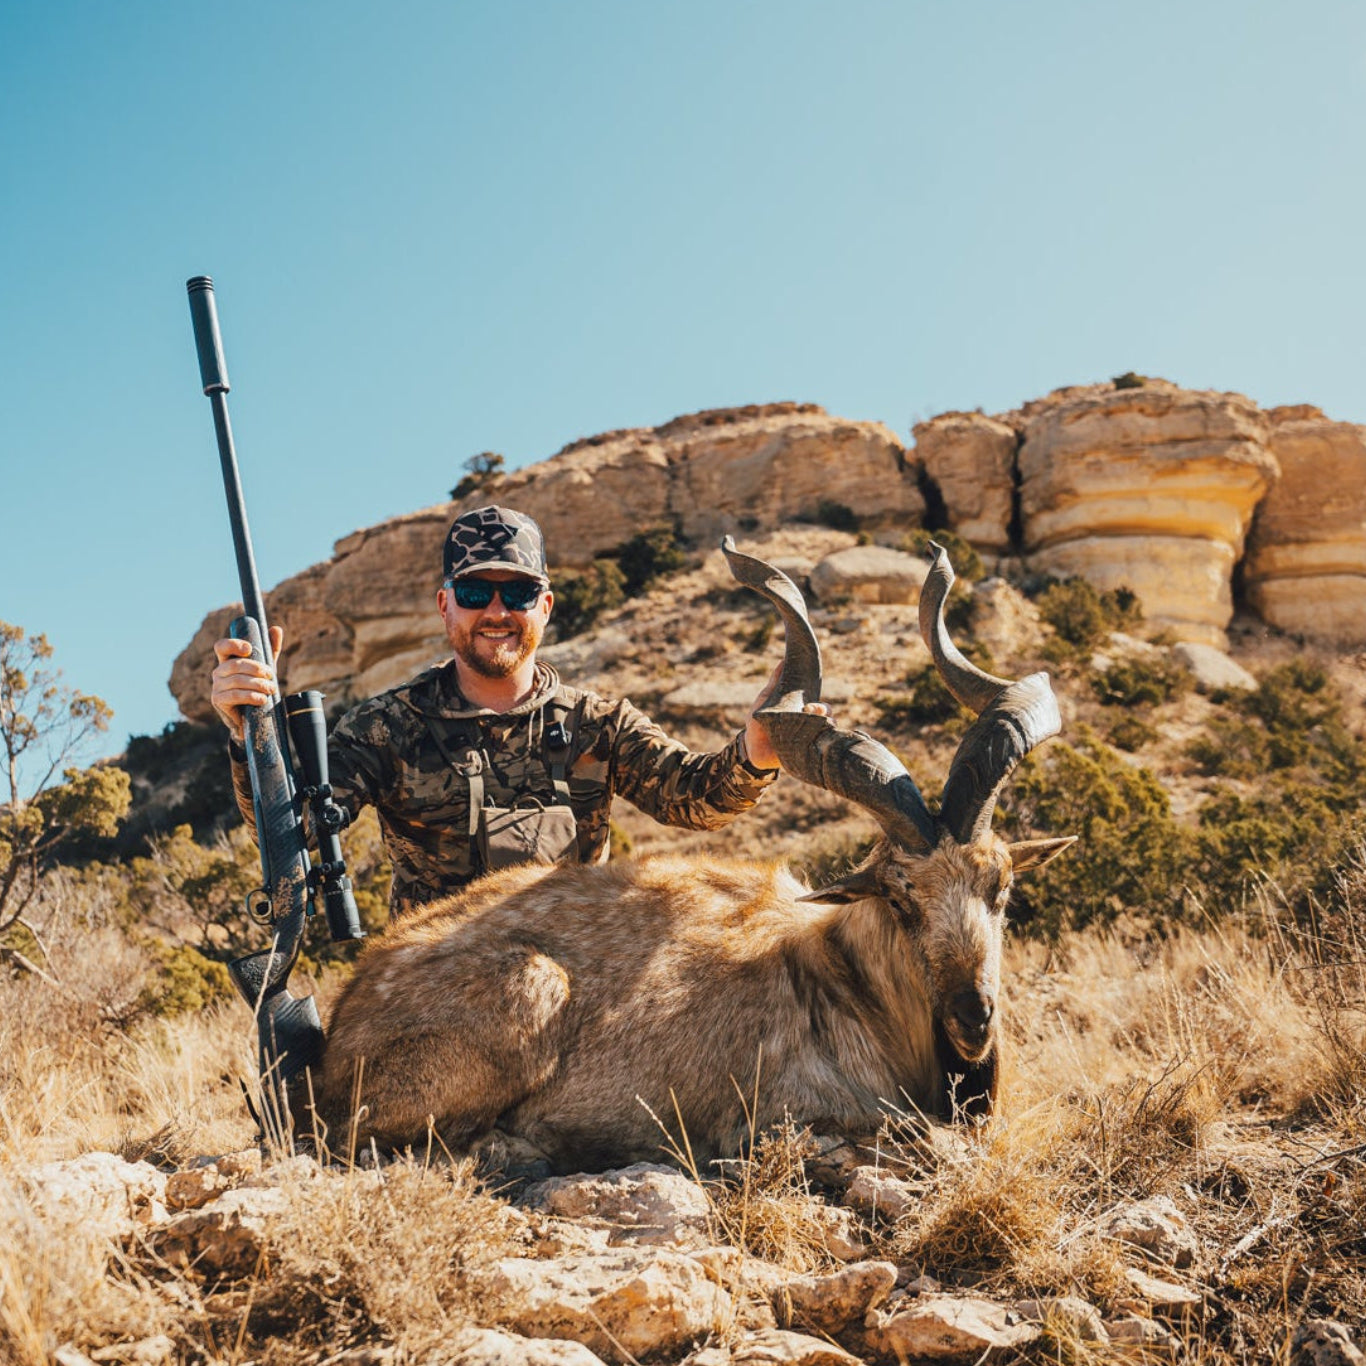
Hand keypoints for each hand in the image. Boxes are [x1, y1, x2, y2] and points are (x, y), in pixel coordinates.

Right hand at [211, 625, 283, 741]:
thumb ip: (270, 650)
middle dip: (256, 669)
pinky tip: (262, 699)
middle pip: (235, 664)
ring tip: (271, 689)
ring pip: (237, 680)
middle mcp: (219, 672)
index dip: (233, 644)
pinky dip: (251, 696)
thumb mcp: (265, 669)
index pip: (221, 646)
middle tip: (271, 676)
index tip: (249, 649)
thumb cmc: (257, 689)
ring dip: (258, 684)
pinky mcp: (218, 701)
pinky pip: (235, 695)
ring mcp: (216, 686)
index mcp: (227, 661)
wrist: (252, 718)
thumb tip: (276, 629)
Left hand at [744, 663, 831, 772]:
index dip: (824, 709)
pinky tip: (803, 746)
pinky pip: (812, 755)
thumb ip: (776, 681)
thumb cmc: (760, 720)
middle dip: (823, 718)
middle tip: (811, 714)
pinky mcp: (800, 758)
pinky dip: (809, 750)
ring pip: (822, 738)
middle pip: (828, 724)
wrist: (749, 745)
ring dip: (817, 733)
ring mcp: (806, 743)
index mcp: (804, 715)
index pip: (823, 711)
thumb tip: (784, 660)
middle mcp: (809, 729)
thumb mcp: (767, 698)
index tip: (814, 706)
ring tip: (807, 729)